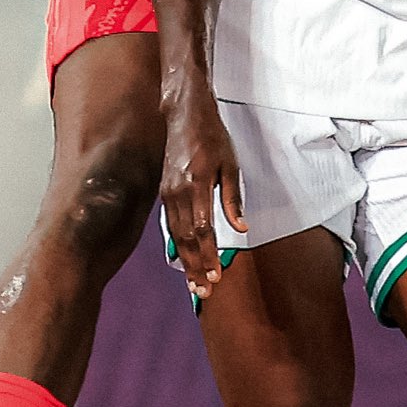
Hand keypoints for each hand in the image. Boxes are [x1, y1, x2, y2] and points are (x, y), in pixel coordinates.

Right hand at [160, 88, 247, 298]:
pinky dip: (177, 246)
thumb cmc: (211, 138)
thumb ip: (233, 199)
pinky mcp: (164, 192)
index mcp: (195, 184)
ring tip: (195, 284)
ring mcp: (167, 193)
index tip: (216, 276)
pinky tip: (183, 261)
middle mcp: (177, 192)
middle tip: (205, 292)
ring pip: (175, 236)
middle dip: (196, 267)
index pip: (202, 230)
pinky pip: (170, 225)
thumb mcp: (230, 165)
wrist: (184, 115)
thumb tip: (241, 229)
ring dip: (185, 262)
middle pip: (185, 239)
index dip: (209, 255)